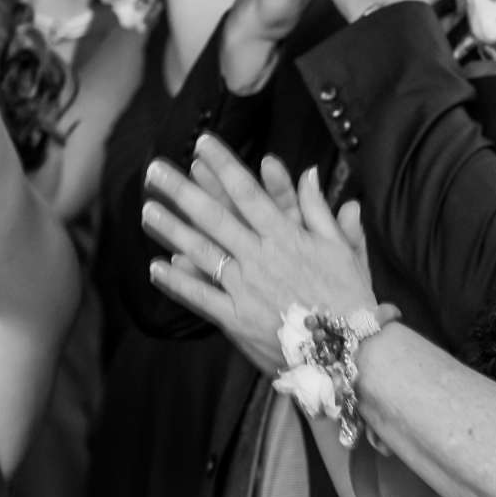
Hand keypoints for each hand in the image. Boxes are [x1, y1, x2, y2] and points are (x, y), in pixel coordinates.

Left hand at [141, 139, 380, 373]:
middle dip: (182, 191)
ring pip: (201, 252)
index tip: (202, 143)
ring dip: (171, 230)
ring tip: (147, 209)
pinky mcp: (237, 320)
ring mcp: (246, 289)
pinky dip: (177, 282)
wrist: (347, 353)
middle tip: (155, 170)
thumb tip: (310, 173)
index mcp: (287, 237)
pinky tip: (157, 266)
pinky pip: (201, 297)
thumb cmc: (348, 298)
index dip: (224, 165)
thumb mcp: (342, 248)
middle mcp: (262, 258)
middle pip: (214, 217)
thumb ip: (320, 210)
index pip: (248, 192)